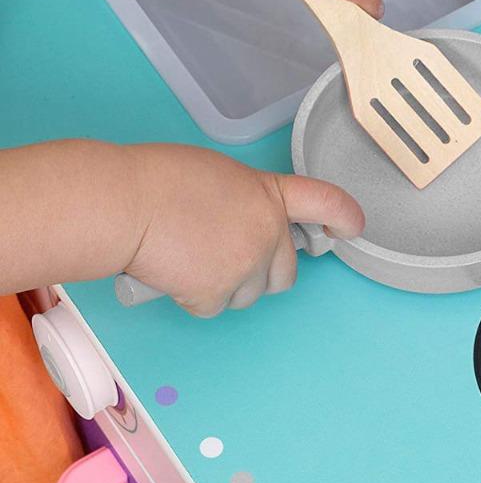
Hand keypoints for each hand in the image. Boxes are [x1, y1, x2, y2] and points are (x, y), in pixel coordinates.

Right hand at [125, 144, 363, 316]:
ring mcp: (245, 266)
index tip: (351, 227)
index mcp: (270, 195)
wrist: (125, 204)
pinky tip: (175, 272)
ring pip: (250, 294)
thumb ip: (248, 199)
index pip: (325, 202)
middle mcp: (268, 232)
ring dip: (228, 285)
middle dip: (264, 270)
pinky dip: (195, 297)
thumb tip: (245, 221)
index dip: (344, 216)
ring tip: (191, 257)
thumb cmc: (160, 179)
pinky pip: (214, 307)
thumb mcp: (221, 175)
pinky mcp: (216, 294)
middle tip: (227, 254)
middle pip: (286, 272)